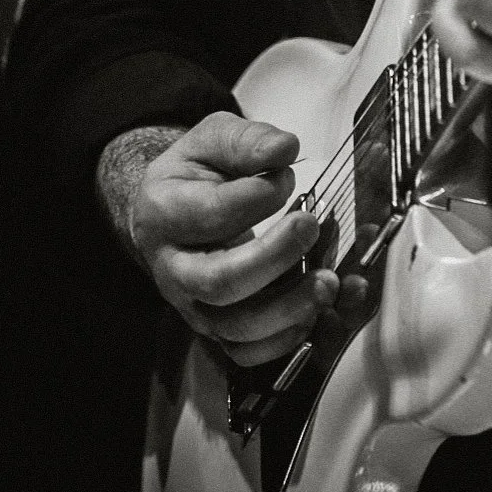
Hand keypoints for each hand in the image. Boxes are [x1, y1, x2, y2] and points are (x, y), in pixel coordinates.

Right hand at [99, 112, 364, 369]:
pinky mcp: (216, 330)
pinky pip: (246, 352)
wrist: (171, 212)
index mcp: (163, 213)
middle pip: (218, 282)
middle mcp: (172, 269)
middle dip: (273, 258)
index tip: (287, 176)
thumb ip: (247, 140)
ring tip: (328, 280)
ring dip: (288, 308)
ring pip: (235, 328)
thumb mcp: (213, 139)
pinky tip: (320, 310)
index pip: (210, 215)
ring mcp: (193, 307)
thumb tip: (284, 148)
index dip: (255, 198)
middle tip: (311, 225)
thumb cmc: (197, 174)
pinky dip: (287, 339)